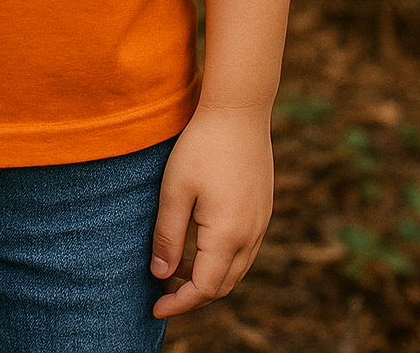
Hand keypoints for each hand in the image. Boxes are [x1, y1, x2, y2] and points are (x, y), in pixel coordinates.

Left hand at [150, 105, 273, 318]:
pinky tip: (199, 242)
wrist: (239, 110)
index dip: (179, 304)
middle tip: (163, 292)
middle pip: (223, 284)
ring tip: (176, 267)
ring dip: (208, 276)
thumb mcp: (175, 190)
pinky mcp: (263, 207)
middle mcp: (251, 235)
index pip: (204, 288)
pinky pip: (244, 248)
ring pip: (236, 268)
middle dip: (193, 294)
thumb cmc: (201, 146)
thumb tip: (160, 276)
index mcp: (228, 235)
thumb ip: (167, 236)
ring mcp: (261, 221)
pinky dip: (222, 257)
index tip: (156, 309)